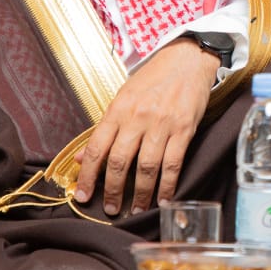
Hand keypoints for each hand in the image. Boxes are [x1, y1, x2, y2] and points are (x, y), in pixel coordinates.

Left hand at [73, 38, 217, 214]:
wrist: (188, 59)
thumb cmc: (154, 78)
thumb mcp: (123, 97)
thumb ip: (104, 128)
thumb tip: (82, 156)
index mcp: (118, 109)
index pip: (97, 148)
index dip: (88, 176)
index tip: (83, 196)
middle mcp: (137, 117)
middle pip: (119, 162)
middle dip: (112, 191)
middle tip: (111, 209)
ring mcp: (162, 124)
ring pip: (146, 168)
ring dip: (140, 194)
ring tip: (136, 209)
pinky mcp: (184, 129)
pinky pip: (173, 164)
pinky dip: (168, 186)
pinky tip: (163, 199)